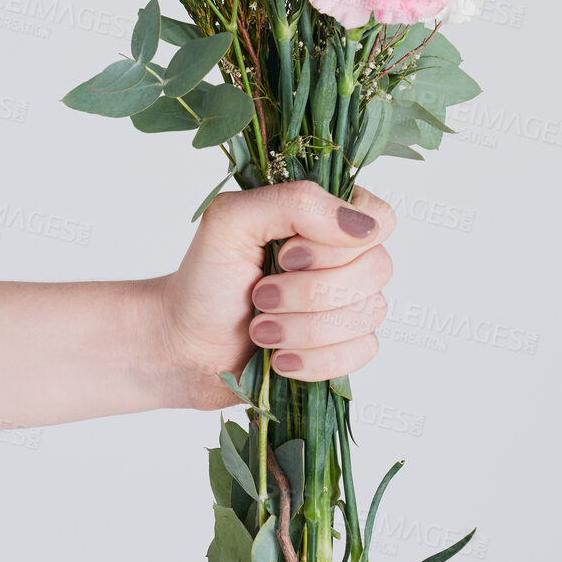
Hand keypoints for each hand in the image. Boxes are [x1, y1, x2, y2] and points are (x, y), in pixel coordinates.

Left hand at [152, 181, 396, 409]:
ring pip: (369, 314)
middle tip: (260, 295)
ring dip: (305, 328)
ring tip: (261, 330)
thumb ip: (294, 202)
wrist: (182, 347)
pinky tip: (279, 359)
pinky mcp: (343, 348)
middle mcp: (345, 258)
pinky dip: (314, 359)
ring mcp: (347, 305)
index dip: (339, 243)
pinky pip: (361, 352)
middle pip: (377, 269)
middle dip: (310, 291)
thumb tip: (360, 226)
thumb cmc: (204, 279)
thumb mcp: (232, 220)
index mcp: (325, 218)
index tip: (286, 254)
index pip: (379, 219)